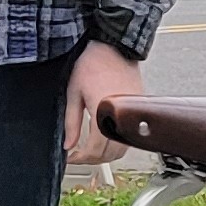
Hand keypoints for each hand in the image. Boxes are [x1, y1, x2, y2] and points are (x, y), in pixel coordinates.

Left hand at [63, 39, 144, 165]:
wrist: (114, 45)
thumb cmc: (92, 63)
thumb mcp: (73, 93)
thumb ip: (71, 122)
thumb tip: (68, 145)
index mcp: (103, 113)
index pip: (95, 149)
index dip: (81, 158)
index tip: (71, 157)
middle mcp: (121, 116)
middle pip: (111, 154)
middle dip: (93, 159)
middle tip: (78, 156)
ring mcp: (132, 113)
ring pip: (123, 149)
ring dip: (106, 154)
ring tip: (90, 150)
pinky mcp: (138, 109)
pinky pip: (130, 136)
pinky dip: (117, 144)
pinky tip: (105, 139)